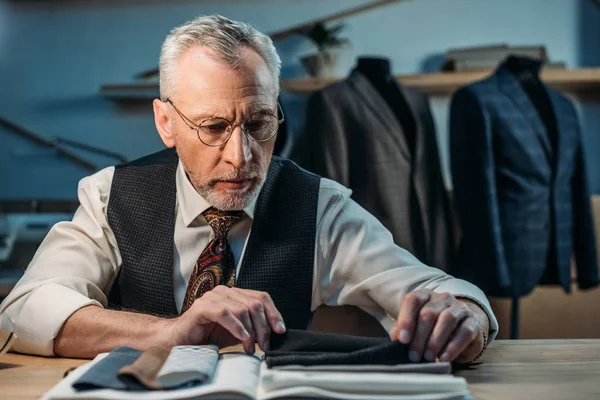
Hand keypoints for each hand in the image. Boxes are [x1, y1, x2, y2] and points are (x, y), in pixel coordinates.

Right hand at [164, 286, 285, 353]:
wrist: (180, 341)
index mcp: (235, 294)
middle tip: (265, 345)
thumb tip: (274, 333)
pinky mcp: (202, 307)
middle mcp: (225, 291)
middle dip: (263, 327)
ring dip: (251, 331)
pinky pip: (225, 313)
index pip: (261, 297)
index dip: (274, 313)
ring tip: (250, 347)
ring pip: (242, 309)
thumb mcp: (237, 332)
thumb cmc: (208, 336)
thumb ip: (253, 328)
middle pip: (254, 304)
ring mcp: (213, 297)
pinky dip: (237, 327)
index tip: (280, 331)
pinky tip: (242, 339)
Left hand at [390, 289, 488, 363]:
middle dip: (419, 337)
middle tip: (414, 356)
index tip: (402, 340)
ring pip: (447, 319)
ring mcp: (459, 308)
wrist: (462, 330)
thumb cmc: (432, 329)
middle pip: (428, 313)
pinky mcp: (473, 322)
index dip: (406, 319)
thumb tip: (397, 337)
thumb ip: (405, 331)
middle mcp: (442, 298)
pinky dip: (453, 347)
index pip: (413, 300)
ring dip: (435, 341)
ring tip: (428, 357)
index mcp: (424, 296)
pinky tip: (443, 358)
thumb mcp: (416, 328)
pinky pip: (464, 332)